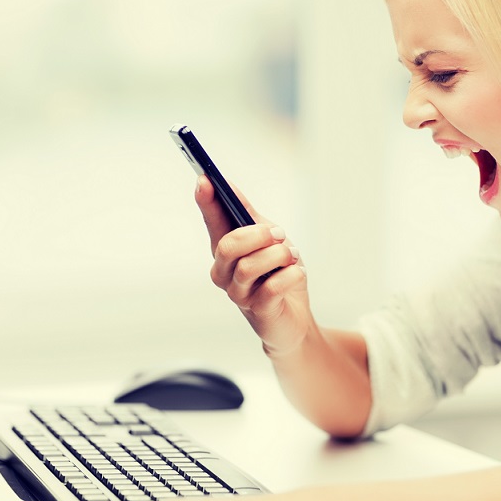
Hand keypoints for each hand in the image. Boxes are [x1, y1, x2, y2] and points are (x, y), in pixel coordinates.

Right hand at [195, 178, 312, 356]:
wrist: (294, 321)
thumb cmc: (278, 276)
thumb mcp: (268, 240)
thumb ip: (248, 216)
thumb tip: (228, 186)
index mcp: (225, 250)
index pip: (211, 221)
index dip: (206, 201)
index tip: (204, 179)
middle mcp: (224, 272)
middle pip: (228, 245)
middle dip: (258, 234)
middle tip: (279, 234)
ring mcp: (238, 293)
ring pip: (249, 266)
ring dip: (278, 256)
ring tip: (291, 257)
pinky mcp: (258, 311)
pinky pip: (272, 286)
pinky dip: (290, 275)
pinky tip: (296, 274)